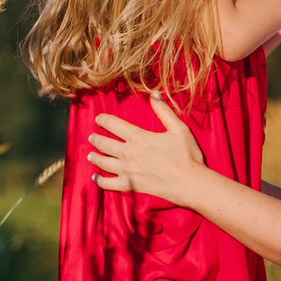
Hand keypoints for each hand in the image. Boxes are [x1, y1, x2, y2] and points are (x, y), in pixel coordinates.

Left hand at [86, 94, 205, 198]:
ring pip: (103, 162)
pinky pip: (108, 183)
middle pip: (104, 144)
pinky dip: (99, 180)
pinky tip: (95, 177)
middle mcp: (129, 153)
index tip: (98, 118)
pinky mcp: (130, 185)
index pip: (114, 125)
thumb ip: (164, 111)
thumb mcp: (179, 129)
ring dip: (95, 157)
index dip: (104, 120)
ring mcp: (127, 170)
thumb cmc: (187, 156)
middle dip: (95, 139)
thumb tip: (154, 94)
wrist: (189, 183)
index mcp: (139, 137)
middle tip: (91, 137)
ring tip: (90, 154)